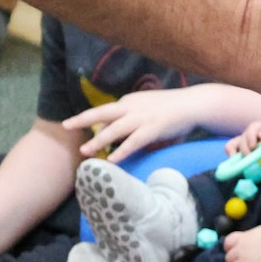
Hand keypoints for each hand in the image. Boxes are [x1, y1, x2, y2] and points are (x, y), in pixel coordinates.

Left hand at [61, 86, 213, 160]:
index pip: (107, 112)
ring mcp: (142, 117)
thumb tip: (123, 136)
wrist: (195, 104)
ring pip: (115, 129)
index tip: (82, 131)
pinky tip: (111, 160)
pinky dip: (121, 151)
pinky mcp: (153, 128)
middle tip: (65, 125)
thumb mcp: (149, 111)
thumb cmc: (174, 110)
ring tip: (85, 152)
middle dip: (82, 119)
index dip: (94, 122)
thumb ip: (134, 122)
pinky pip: (133, 141)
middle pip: (102, 112)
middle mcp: (132, 107)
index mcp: (130, 102)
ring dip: (98, 140)